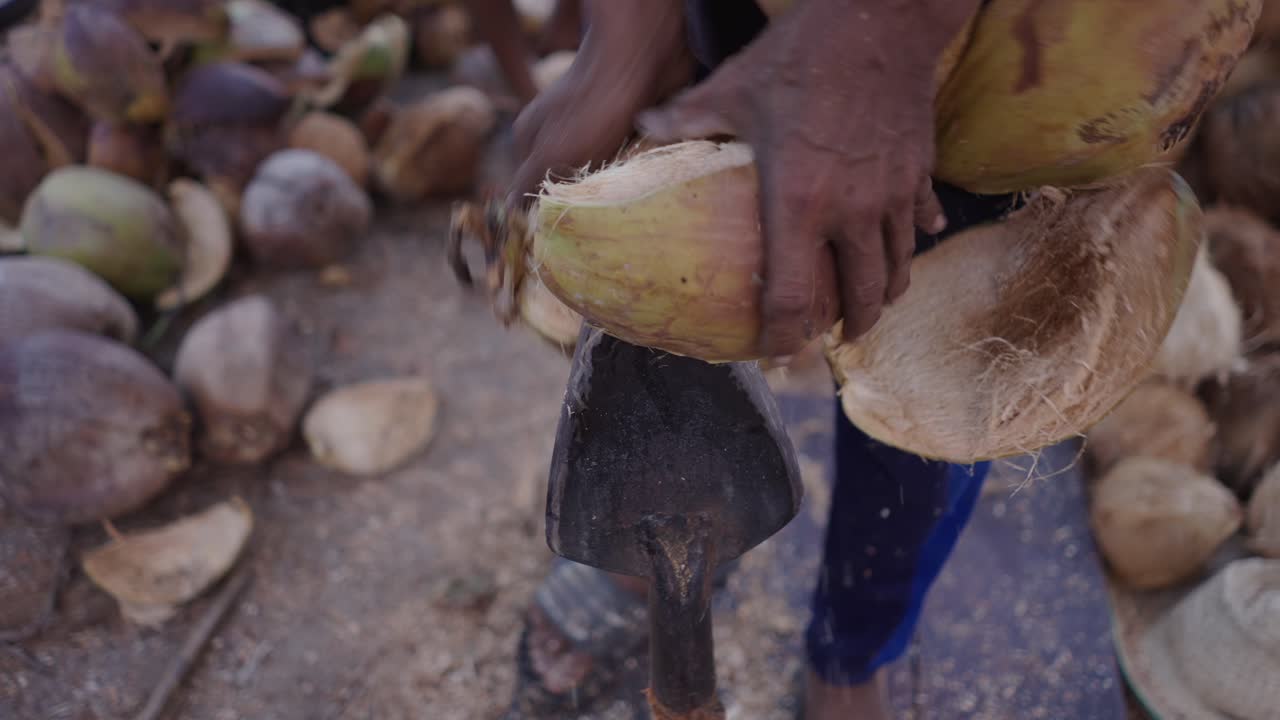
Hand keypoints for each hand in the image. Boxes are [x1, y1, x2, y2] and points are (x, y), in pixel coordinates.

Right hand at [505, 0, 692, 209]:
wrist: (640, 57)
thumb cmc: (589, 109)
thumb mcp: (550, 154)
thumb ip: (529, 184)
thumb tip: (513, 215)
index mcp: (531, 138)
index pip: (530, 189)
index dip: (544, 212)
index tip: (561, 233)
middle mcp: (560, 131)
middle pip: (568, 182)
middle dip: (582, 201)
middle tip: (597, 220)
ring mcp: (595, 125)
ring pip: (601, 174)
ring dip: (614, 188)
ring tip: (625, 199)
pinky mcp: (628, 122)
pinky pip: (630, 160)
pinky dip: (637, 170)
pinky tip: (645, 177)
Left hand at [638, 0, 978, 355]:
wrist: (882, 18)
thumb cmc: (800, 56)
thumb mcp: (734, 88)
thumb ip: (687, 118)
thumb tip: (642, 126)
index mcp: (799, 203)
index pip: (794, 297)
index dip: (783, 337)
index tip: (774, 351)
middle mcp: (852, 212)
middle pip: (859, 299)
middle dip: (845, 329)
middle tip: (831, 338)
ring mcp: (892, 196)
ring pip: (897, 270)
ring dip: (881, 297)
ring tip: (867, 308)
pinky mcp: (919, 174)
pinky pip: (919, 226)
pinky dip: (909, 246)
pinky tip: (905, 249)